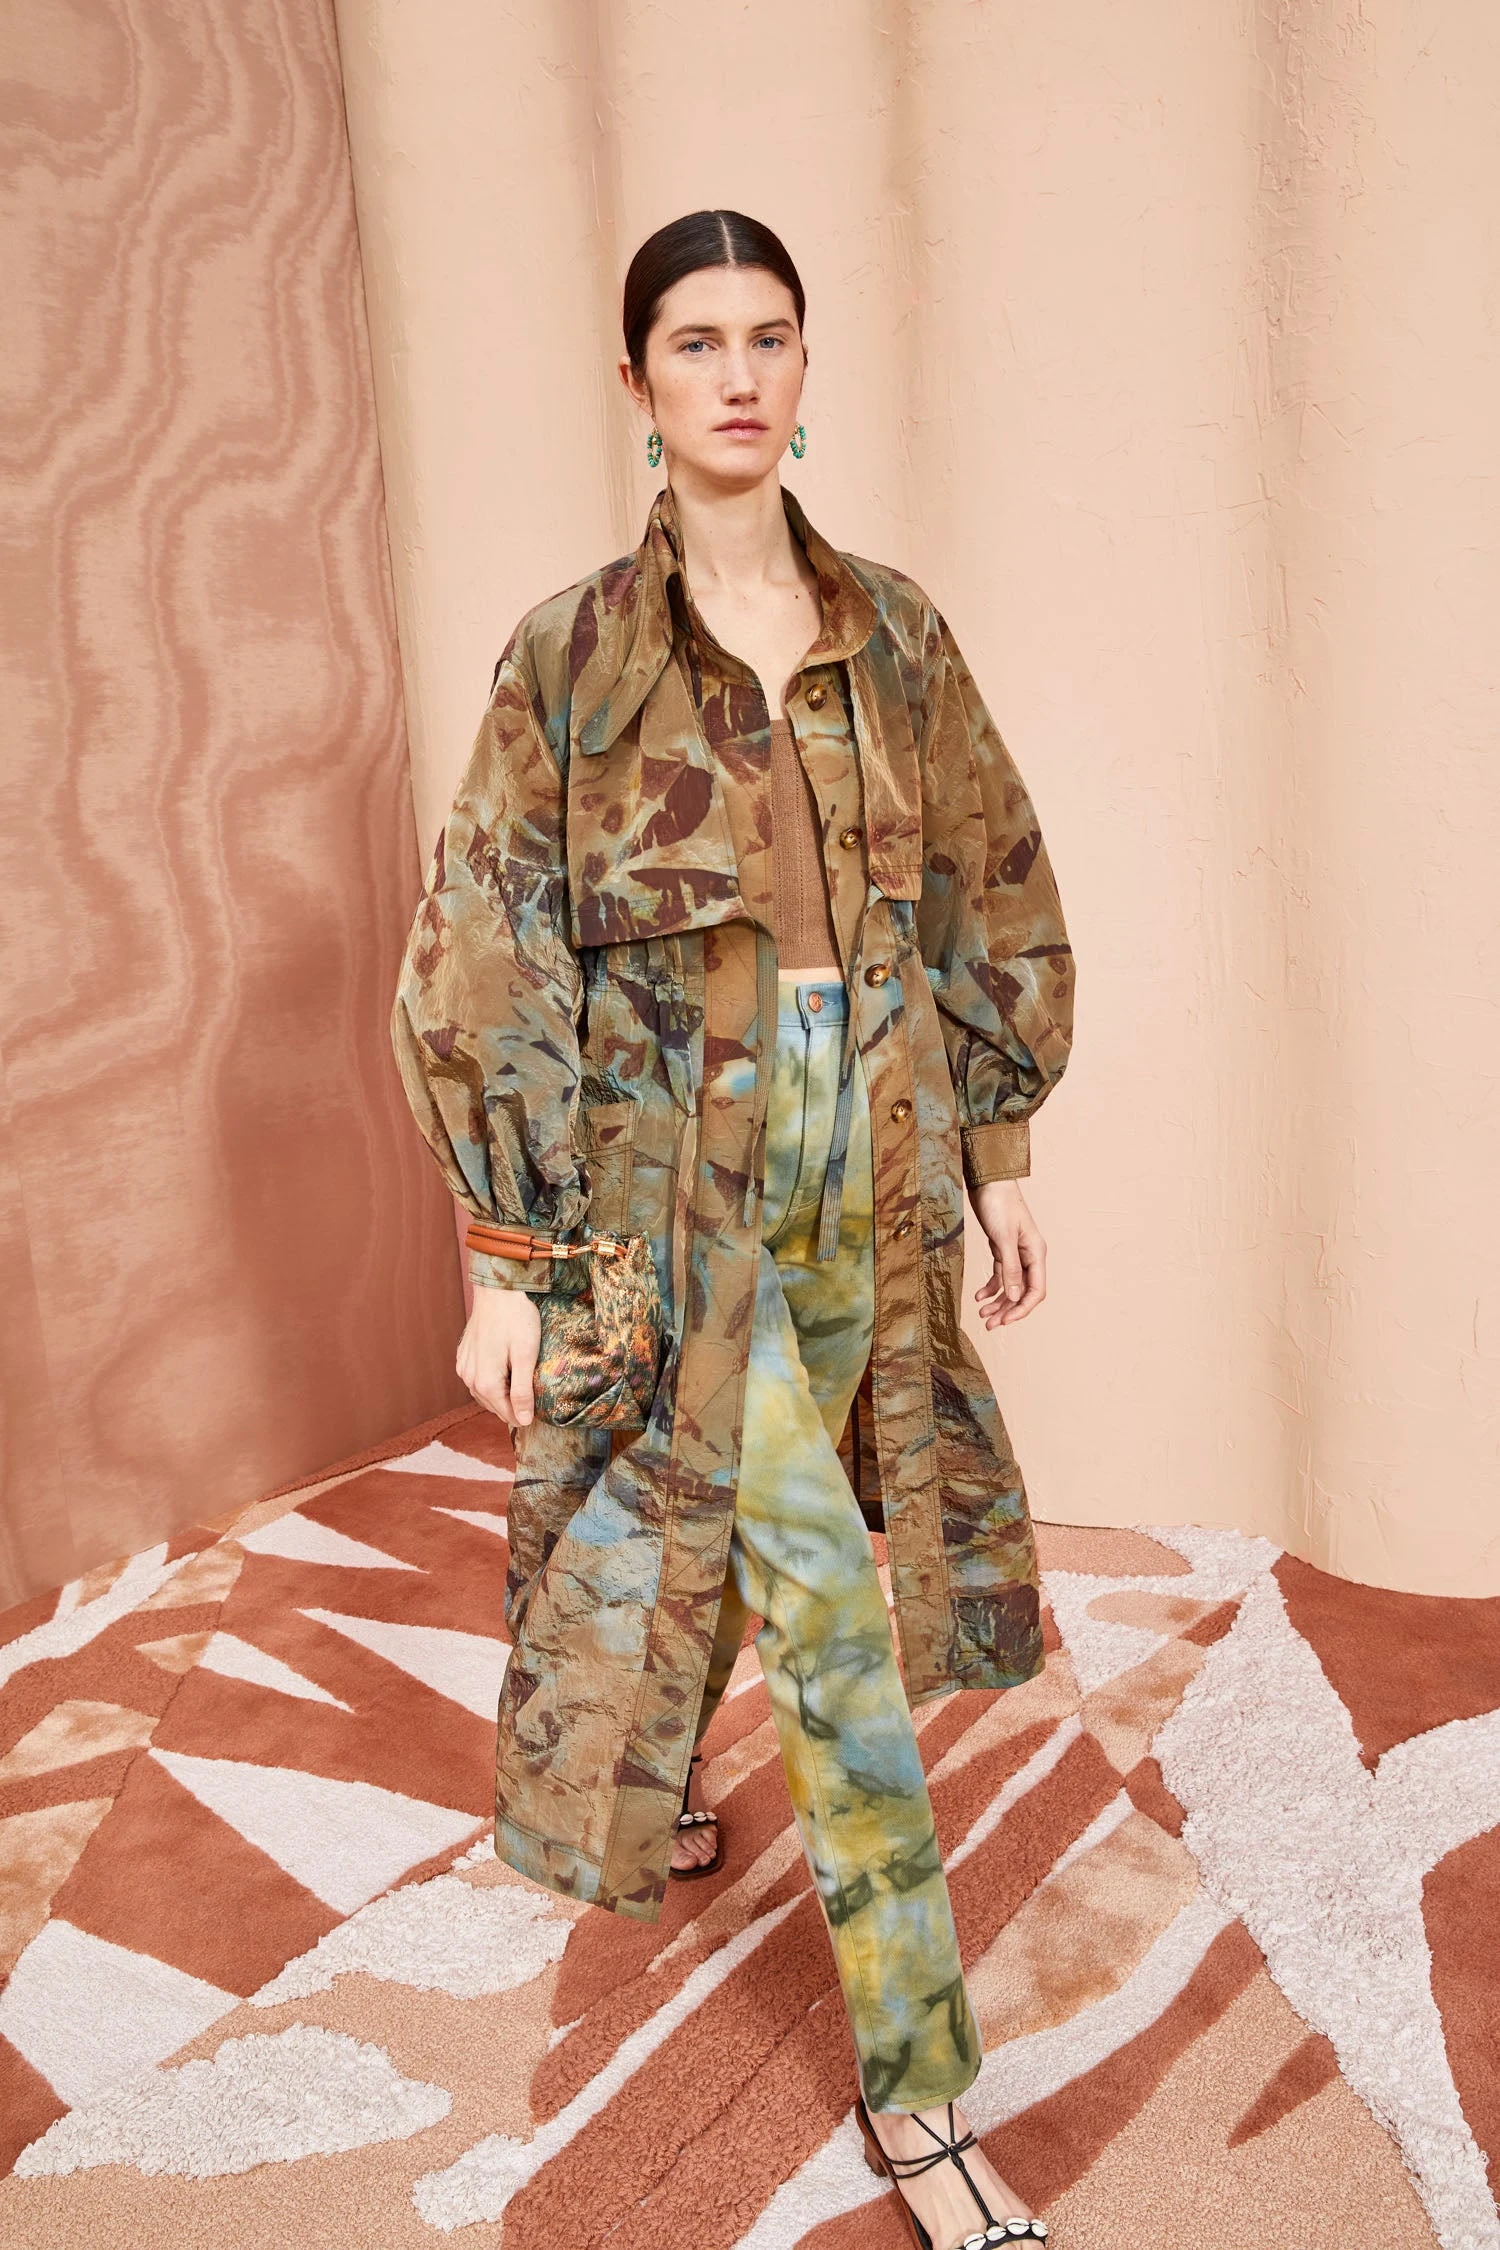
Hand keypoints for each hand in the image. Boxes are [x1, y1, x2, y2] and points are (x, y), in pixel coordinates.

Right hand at [456, 1287, 540, 1425]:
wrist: (497, 1290)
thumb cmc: (516, 1319)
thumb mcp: (525, 1356)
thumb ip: (523, 1392)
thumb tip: (522, 1421)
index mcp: (486, 1383)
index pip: (508, 1415)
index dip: (526, 1414)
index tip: (541, 1405)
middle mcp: (470, 1379)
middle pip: (495, 1406)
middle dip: (514, 1405)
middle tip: (534, 1392)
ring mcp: (464, 1368)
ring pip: (485, 1394)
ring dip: (502, 1394)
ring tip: (521, 1380)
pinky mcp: (464, 1357)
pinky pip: (477, 1379)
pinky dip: (491, 1381)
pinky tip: (505, 1369)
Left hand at [971, 1178, 1046, 1328]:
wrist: (988, 1181)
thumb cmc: (999, 1204)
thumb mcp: (1003, 1238)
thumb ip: (1010, 1268)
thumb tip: (1015, 1296)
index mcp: (1036, 1253)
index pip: (1036, 1290)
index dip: (1022, 1309)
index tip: (1005, 1321)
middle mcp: (1029, 1256)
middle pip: (1023, 1292)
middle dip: (1008, 1310)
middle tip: (990, 1325)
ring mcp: (1015, 1253)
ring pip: (1010, 1286)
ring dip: (998, 1302)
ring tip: (982, 1315)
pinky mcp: (1001, 1249)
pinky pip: (1000, 1275)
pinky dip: (990, 1287)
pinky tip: (978, 1297)